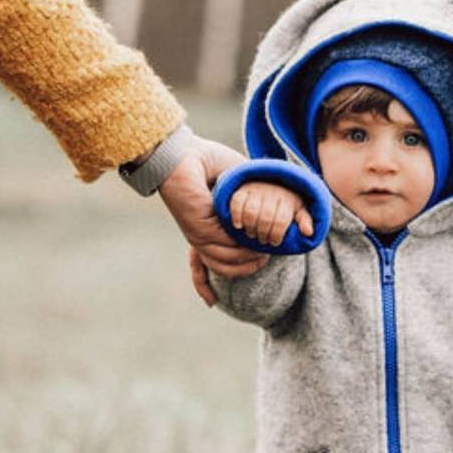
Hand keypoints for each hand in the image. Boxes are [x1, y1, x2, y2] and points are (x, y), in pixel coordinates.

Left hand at [159, 135, 266, 305]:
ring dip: (248, 260)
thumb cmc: (205, 162)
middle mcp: (197, 235)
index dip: (203, 284)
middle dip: (245, 268)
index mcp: (202, 228)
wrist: (184, 152)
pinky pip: (226, 248)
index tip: (211, 300)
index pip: (199, 265)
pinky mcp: (199, 228)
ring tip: (265, 254)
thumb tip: (268, 204)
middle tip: (265, 259)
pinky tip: (256, 246)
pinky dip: (243, 250)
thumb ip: (248, 195)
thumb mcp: (234, 181)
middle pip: (221, 266)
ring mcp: (197, 234)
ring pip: (226, 261)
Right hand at [227, 180, 314, 247]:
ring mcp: (255, 190)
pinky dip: (236, 215)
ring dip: (250, 227)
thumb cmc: (286, 201)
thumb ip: (305, 221)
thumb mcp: (299, 209)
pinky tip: (238, 226)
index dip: (276, 235)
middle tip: (263, 241)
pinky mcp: (242, 190)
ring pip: (250, 211)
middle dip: (263, 234)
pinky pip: (236, 202)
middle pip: (265, 218)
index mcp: (287, 200)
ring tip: (252, 234)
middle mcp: (271, 193)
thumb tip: (309, 233)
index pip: (281, 220)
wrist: (271, 180)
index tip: (275, 242)